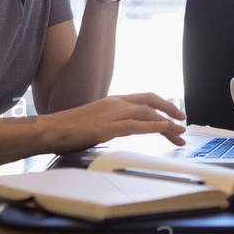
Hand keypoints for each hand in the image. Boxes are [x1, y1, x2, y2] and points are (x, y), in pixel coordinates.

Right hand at [38, 92, 186, 152]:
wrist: (49, 130)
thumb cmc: (68, 130)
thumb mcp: (94, 123)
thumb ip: (110, 124)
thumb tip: (121, 132)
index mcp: (112, 101)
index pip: (144, 99)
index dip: (162, 105)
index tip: (174, 116)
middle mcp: (115, 103)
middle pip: (150, 102)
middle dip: (170, 111)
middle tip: (184, 123)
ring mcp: (111, 114)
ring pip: (147, 113)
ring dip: (167, 124)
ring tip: (180, 134)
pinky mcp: (107, 128)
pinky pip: (135, 125)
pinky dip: (153, 126)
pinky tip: (164, 128)